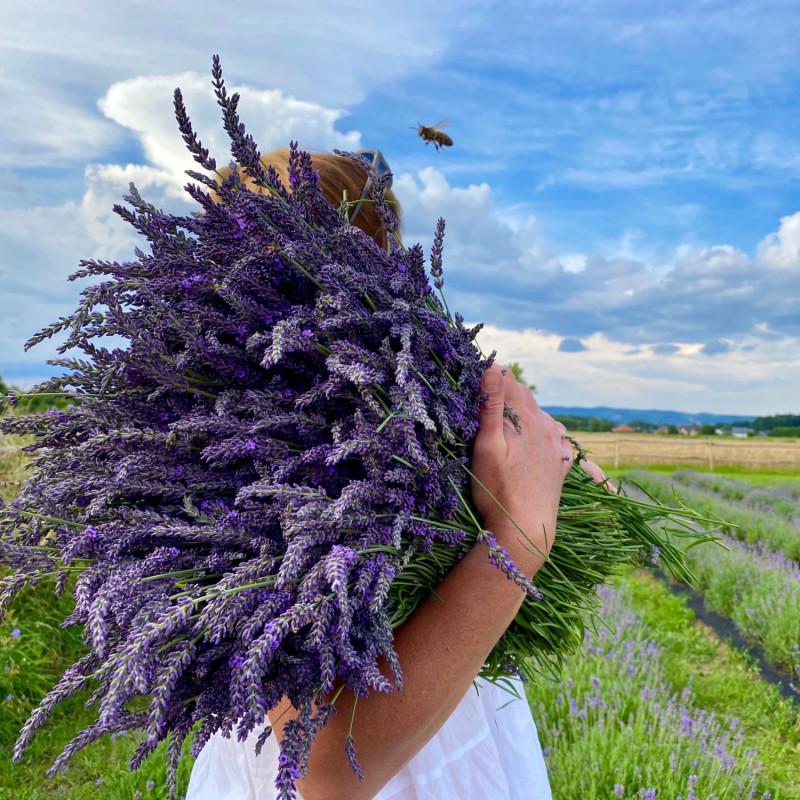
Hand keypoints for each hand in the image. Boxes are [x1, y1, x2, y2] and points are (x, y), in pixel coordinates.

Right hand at [469, 364, 572, 562]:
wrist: (526, 530)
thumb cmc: (497, 489)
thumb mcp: (486, 446)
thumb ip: (490, 405)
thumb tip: (492, 367)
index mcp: (526, 416)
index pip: (507, 379)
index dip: (488, 378)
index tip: (471, 388)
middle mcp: (546, 424)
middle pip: (524, 395)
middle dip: (504, 394)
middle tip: (481, 408)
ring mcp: (557, 443)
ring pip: (539, 414)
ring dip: (522, 413)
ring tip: (502, 428)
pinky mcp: (561, 461)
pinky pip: (554, 435)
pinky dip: (541, 431)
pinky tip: (531, 443)